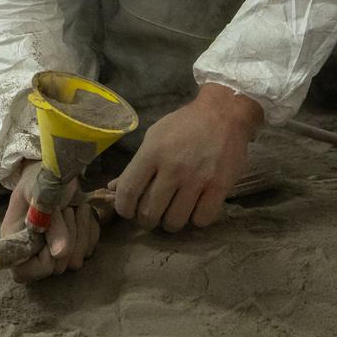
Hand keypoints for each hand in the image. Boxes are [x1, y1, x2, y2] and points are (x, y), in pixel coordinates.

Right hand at [1, 160, 99, 281]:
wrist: (58, 170)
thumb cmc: (40, 177)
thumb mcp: (40, 191)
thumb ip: (48, 221)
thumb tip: (59, 254)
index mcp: (15, 240)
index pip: (22, 273)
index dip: (40, 262)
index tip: (50, 238)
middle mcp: (34, 251)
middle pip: (56, 268)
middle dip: (66, 238)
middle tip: (64, 210)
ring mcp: (56, 251)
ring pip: (75, 262)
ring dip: (80, 231)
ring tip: (73, 209)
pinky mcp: (75, 245)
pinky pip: (89, 250)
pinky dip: (90, 230)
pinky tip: (82, 213)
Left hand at [113, 83, 263, 232]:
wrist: (223, 113)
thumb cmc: (184, 124)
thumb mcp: (154, 136)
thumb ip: (135, 165)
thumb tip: (113, 188)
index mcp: (152, 153)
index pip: (128, 192)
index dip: (123, 208)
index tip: (128, 211)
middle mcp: (173, 168)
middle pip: (149, 212)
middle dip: (146, 220)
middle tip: (151, 215)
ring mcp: (197, 179)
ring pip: (174, 221)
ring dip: (170, 223)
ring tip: (172, 214)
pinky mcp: (219, 187)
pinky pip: (201, 219)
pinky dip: (195, 220)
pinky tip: (194, 210)